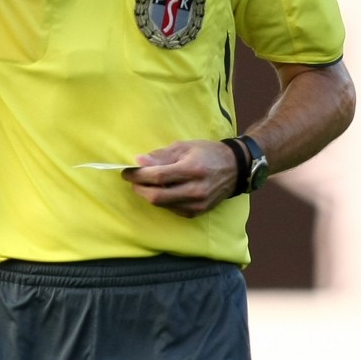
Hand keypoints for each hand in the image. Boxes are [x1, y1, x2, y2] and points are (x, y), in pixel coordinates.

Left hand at [121, 140, 237, 217]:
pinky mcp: (197, 213)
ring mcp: (197, 204)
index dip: (138, 175)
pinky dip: (162, 200)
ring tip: (146, 183)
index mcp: (192, 169)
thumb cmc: (207, 153)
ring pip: (162, 204)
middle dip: (139, 188)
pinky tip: (163, 190)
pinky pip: (171, 209)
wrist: (234, 168)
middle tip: (133, 179)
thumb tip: (138, 162)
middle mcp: (196, 190)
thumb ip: (161, 156)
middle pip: (156, 196)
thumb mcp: (184, 147)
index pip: (158, 176)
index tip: (126, 171)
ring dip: (149, 194)